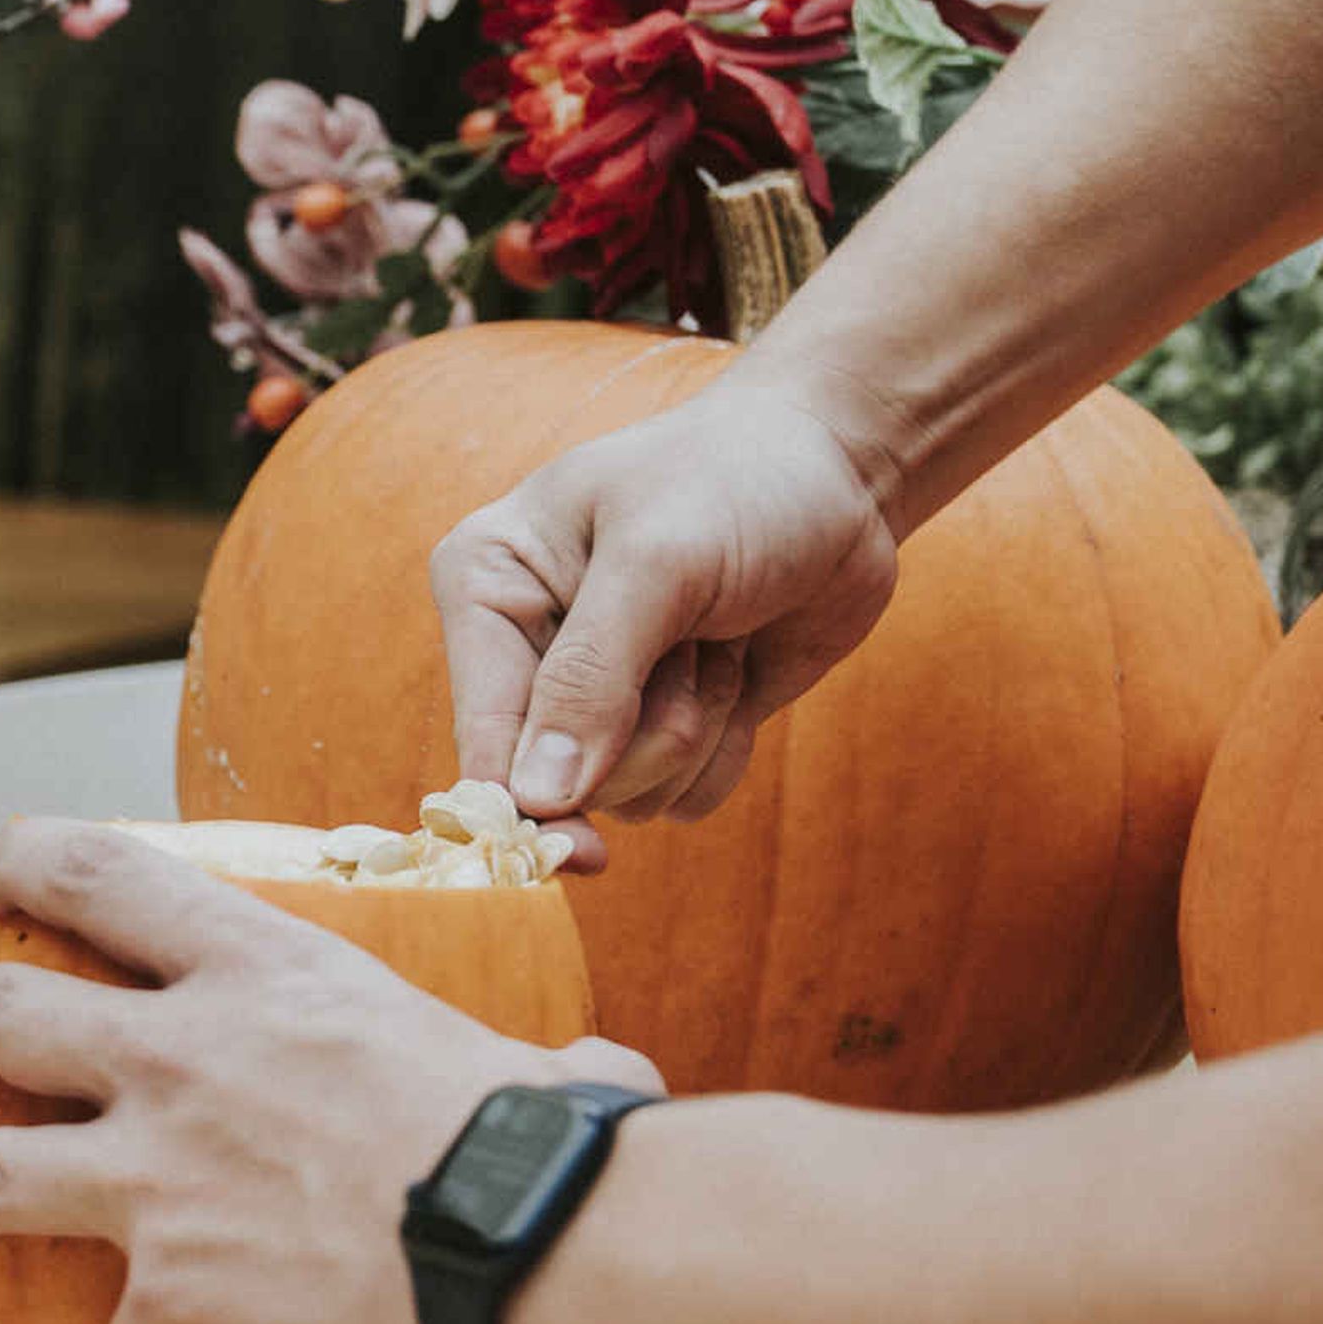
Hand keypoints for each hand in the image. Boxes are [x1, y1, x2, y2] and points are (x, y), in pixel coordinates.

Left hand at [0, 821, 658, 1323]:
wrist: (538, 1249)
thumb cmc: (551, 1146)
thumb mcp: (516, 1058)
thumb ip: (532, 1061)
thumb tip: (613, 1077)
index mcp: (262, 974)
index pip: (107, 878)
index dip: (30, 859)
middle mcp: (184, 1060)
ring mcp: (163, 1180)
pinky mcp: (178, 1301)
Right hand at [428, 377, 902, 860]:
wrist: (839, 472)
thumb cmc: (736, 483)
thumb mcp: (658, 562)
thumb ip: (589, 678)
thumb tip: (537, 798)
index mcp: (487, 587)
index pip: (483, 727)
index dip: (525, 797)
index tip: (581, 851)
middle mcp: (526, 649)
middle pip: (559, 779)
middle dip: (646, 731)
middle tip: (695, 646)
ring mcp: (596, 698)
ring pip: (628, 797)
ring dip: (696, 730)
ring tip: (717, 636)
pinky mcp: (665, 728)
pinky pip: (684, 801)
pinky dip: (728, 748)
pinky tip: (738, 667)